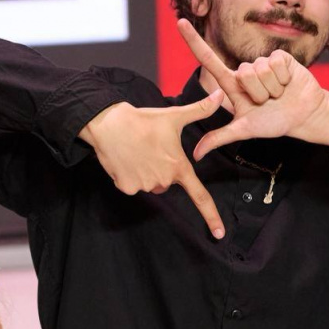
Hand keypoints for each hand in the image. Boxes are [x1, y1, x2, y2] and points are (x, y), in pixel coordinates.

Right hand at [79, 89, 225, 238]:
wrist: (109, 123)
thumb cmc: (144, 120)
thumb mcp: (174, 115)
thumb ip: (200, 110)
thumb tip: (219, 95)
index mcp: (178, 166)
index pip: (200, 196)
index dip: (211, 216)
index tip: (219, 234)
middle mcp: (163, 180)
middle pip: (168, 182)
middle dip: (162, 169)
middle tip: (152, 149)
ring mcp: (144, 185)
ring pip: (150, 183)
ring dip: (146, 171)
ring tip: (138, 151)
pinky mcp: (127, 187)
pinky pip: (133, 185)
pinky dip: (130, 175)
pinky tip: (126, 159)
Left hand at [176, 19, 328, 158]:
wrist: (303, 116)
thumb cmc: (273, 122)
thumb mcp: (244, 130)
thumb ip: (219, 138)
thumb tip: (195, 155)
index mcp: (232, 84)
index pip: (208, 59)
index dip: (194, 41)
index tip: (180, 22)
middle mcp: (245, 71)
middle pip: (243, 74)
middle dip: (259, 93)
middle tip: (267, 101)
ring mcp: (262, 62)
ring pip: (260, 70)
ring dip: (272, 87)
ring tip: (278, 94)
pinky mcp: (280, 57)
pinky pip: (276, 63)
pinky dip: (283, 78)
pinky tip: (287, 83)